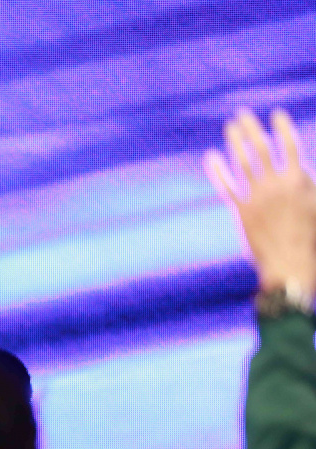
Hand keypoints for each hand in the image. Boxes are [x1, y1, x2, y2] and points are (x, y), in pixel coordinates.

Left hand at [207, 108, 315, 295]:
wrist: (291, 266)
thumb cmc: (312, 237)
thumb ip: (309, 184)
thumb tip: (303, 169)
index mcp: (299, 180)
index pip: (289, 145)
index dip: (282, 127)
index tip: (275, 114)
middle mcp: (276, 185)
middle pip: (261, 148)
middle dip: (251, 128)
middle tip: (241, 113)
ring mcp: (257, 197)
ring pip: (242, 162)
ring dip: (234, 142)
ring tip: (229, 128)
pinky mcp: (242, 212)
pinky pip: (226, 186)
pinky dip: (217, 170)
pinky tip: (211, 157)